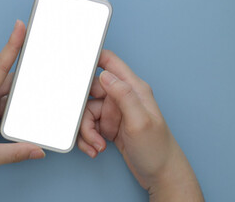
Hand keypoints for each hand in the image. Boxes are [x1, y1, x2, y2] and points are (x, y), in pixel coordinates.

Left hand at [0, 20, 44, 201]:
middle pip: (6, 83)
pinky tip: (18, 118)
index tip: (20, 26)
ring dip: (18, 101)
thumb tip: (37, 150)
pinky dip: (8, 111)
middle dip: (26, 82)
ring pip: (3, 97)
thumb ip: (13, 153)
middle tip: (47, 76)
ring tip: (36, 103)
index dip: (12, 45)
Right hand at [77, 50, 203, 200]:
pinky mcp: (109, 126)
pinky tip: (97, 148)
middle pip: (91, 91)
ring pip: (87, 112)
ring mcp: (115, 112)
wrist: (161, 175)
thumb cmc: (157, 149)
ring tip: (96, 144)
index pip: (110, 62)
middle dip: (83, 111)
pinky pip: (90, 126)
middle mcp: (123, 97)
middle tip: (86, 125)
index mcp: (133, 88)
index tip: (74, 68)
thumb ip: (123, 95)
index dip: (91, 60)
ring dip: (86, 130)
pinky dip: (89, 138)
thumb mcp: (140, 121)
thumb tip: (105, 74)